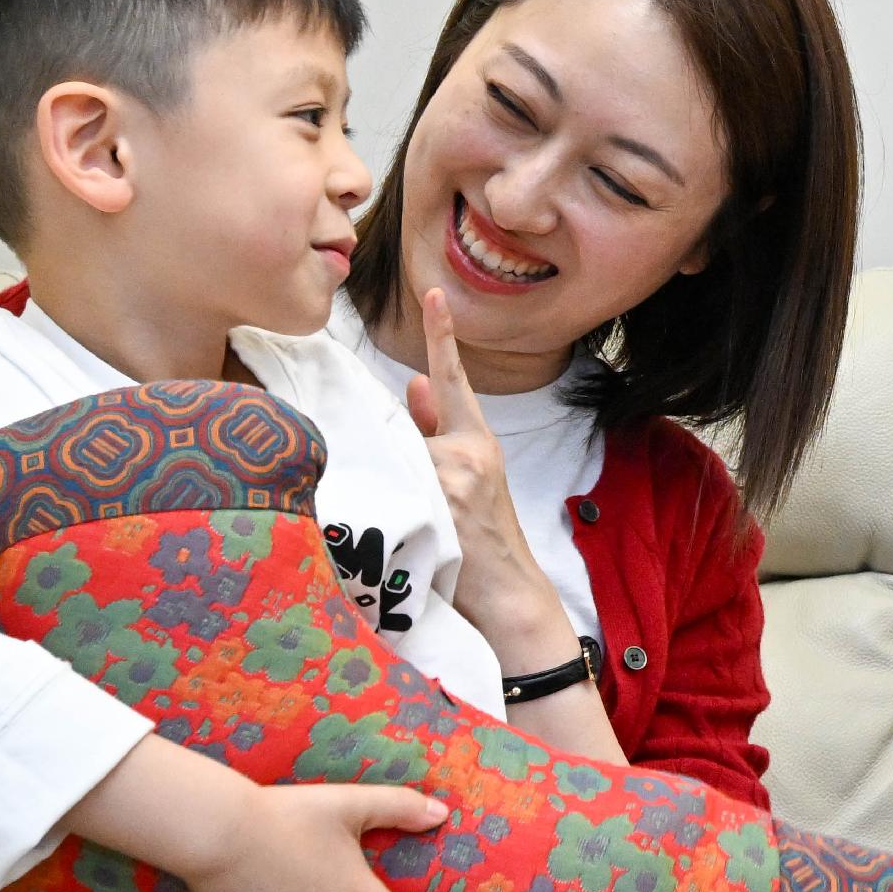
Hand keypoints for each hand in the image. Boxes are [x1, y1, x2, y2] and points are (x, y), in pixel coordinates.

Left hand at [402, 287, 574, 672]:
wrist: (511, 599)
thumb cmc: (483, 546)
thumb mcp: (468, 483)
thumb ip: (439, 433)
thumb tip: (416, 387)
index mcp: (478, 442)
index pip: (454, 377)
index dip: (442, 335)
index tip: (433, 292)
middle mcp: (468, 451)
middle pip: (403, 425)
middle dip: (388, 450)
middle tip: (390, 480)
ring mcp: (452, 476)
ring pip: (393, 456)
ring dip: (381, 484)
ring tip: (399, 527)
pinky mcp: (438, 501)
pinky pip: (393, 483)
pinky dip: (381, 500)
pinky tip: (390, 529)